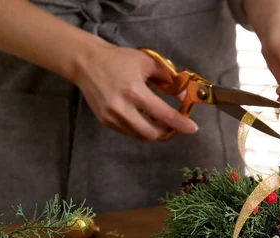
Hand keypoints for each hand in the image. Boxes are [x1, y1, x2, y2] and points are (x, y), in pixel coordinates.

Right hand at [73, 42, 197, 140]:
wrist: (86, 62)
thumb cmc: (119, 60)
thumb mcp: (147, 63)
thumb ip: (168, 79)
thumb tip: (183, 96)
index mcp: (134, 91)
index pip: (163, 114)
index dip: (180, 123)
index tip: (192, 128)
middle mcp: (122, 107)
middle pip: (151, 133)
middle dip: (165, 131)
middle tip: (171, 123)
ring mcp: (111, 116)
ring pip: (140, 136)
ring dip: (153, 131)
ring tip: (157, 120)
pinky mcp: (105, 120)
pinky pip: (128, 132)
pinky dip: (139, 129)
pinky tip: (142, 117)